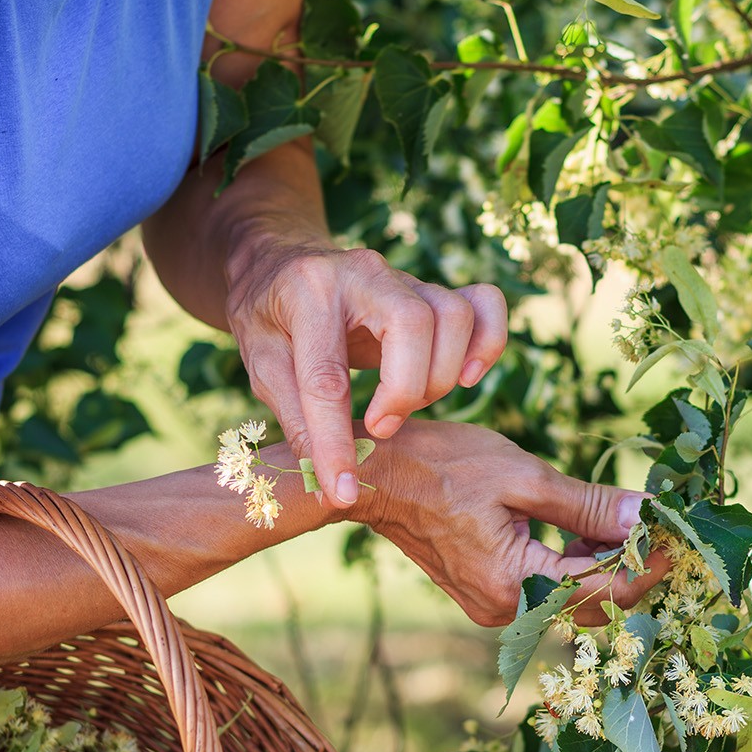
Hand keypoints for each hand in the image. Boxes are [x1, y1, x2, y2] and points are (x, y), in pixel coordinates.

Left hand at [224, 237, 507, 508]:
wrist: (280, 262)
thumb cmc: (269, 318)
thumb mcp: (262, 364)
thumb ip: (296, 417)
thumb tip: (327, 481)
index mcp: (308, 292)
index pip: (327, 375)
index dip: (335, 441)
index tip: (342, 488)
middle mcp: (364, 273)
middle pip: (415, 323)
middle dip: (404, 391)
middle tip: (379, 426)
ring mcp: (405, 277)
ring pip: (454, 316)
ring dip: (439, 375)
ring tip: (406, 403)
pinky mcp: (432, 289)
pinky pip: (484, 303)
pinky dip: (488, 343)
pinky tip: (467, 377)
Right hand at [356, 420, 669, 625]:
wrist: (376, 477)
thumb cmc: (444, 465)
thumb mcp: (525, 476)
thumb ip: (590, 507)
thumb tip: (647, 518)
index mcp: (514, 583)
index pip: (604, 593)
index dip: (647, 567)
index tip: (674, 535)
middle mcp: (504, 611)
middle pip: (590, 605)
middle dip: (628, 568)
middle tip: (652, 525)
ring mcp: (492, 610)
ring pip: (568, 601)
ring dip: (600, 567)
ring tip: (617, 520)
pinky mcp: (486, 598)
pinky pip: (543, 593)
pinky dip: (569, 567)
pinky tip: (581, 533)